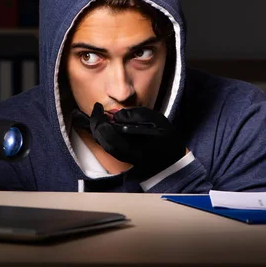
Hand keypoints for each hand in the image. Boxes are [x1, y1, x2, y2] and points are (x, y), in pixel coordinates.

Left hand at [72, 103, 186, 180]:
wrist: (171, 160)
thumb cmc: (166, 139)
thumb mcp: (157, 121)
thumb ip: (136, 115)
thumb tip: (117, 114)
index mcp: (129, 146)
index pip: (105, 133)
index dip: (98, 119)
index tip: (99, 106)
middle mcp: (121, 153)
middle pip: (99, 138)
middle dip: (95, 122)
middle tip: (98, 109)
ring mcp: (120, 155)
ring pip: (100, 142)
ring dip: (96, 127)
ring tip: (99, 115)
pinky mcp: (121, 154)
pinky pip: (105, 143)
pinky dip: (101, 133)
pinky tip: (104, 123)